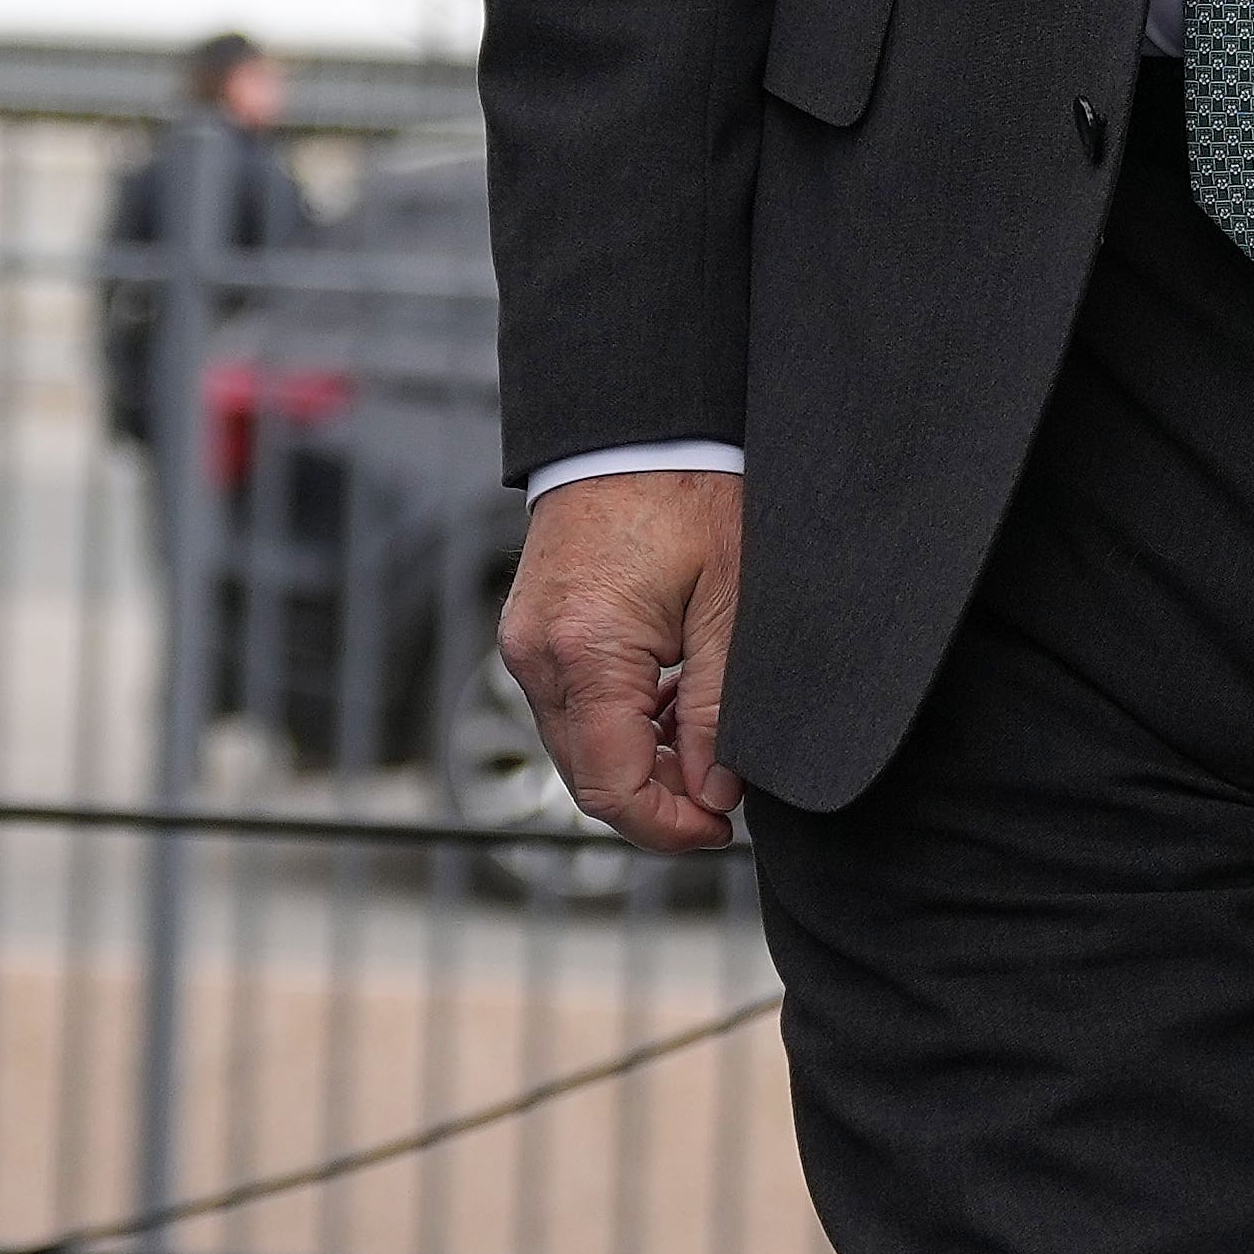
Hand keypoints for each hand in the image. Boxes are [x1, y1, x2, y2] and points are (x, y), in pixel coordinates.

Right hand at [500, 469, 743, 853]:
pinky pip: (569, 703)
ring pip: (577, 744)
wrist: (635, 424)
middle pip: (587, 775)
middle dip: (654, 799)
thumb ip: (718, 713)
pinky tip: (669, 702)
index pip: (610, 788)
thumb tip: (713, 795)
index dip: (667, 827)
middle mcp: (537, 653)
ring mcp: (525, 640)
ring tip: (701, 740)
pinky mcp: (530, 628)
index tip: (719, 829)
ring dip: (636, 759)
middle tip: (720, 795)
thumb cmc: (689, 496)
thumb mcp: (728, 607)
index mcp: (586, 652)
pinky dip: (617, 720)